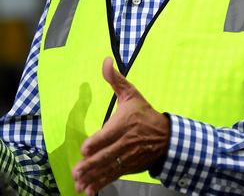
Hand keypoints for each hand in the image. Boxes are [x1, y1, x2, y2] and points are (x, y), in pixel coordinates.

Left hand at [72, 57, 169, 194]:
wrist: (167, 136)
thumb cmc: (145, 113)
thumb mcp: (132, 94)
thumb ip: (115, 80)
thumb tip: (105, 61)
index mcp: (124, 124)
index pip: (109, 134)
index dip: (97, 142)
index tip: (85, 149)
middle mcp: (125, 142)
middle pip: (106, 155)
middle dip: (90, 165)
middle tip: (76, 172)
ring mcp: (127, 157)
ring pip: (108, 168)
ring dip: (93, 177)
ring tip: (80, 185)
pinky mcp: (129, 167)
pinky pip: (113, 176)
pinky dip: (101, 184)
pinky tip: (90, 191)